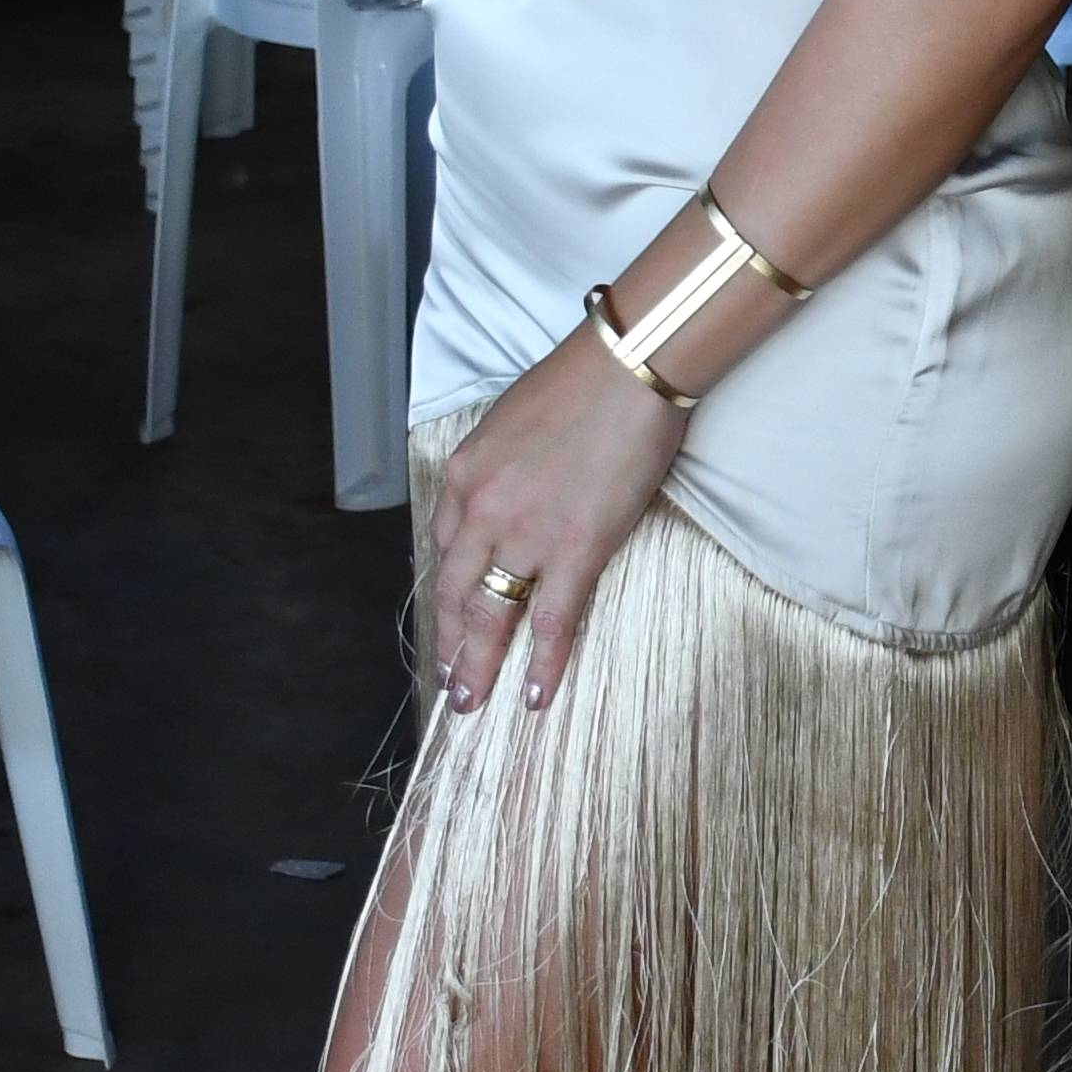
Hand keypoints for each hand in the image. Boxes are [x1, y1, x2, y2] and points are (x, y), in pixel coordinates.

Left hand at [426, 323, 684, 715]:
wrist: (628, 369)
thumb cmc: (580, 383)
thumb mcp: (511, 421)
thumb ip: (500, 468)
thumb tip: (512, 499)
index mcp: (466, 475)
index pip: (444, 546)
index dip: (447, 591)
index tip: (450, 617)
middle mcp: (483, 509)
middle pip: (455, 591)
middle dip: (450, 643)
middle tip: (449, 682)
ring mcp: (526, 533)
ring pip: (492, 614)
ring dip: (479, 664)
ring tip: (473, 702)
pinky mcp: (576, 549)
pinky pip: (553, 619)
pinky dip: (543, 661)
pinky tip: (535, 693)